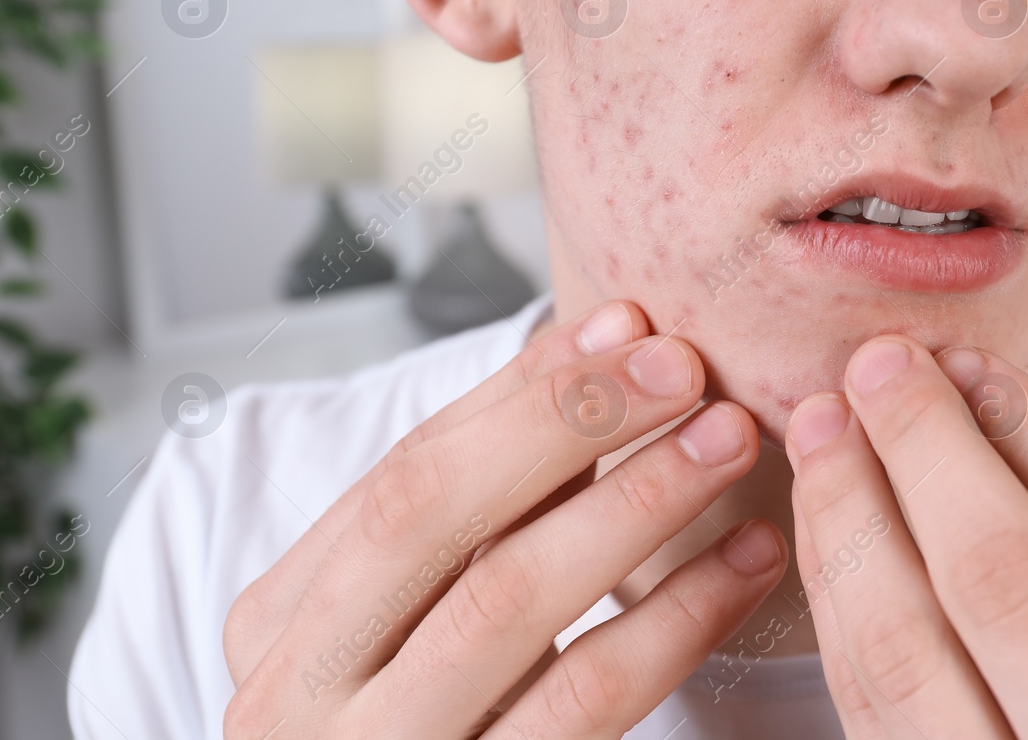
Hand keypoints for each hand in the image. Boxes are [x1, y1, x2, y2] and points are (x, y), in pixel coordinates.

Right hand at [222, 301, 786, 738]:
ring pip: (507, 600)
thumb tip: (602, 354)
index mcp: (280, 625)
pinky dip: (677, 618)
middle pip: (428, 514)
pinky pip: (585, 701)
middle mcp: (300, 691)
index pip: (403, 471)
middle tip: (683, 368)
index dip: (520, 393)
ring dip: (633, 501)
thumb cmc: (418, 730)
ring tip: (729, 440)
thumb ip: (486, 510)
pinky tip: (746, 562)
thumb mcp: (414, 624)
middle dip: (565, 422)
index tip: (625, 328)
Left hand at [784, 335, 1027, 738]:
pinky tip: (832, 567)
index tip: (976, 365)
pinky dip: (844, 639)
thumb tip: (1012, 437)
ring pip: (907, 673)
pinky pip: (878, 736)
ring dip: (850, 535)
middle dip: (922, 456)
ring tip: (823, 440)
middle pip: (1007, 588)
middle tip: (872, 368)